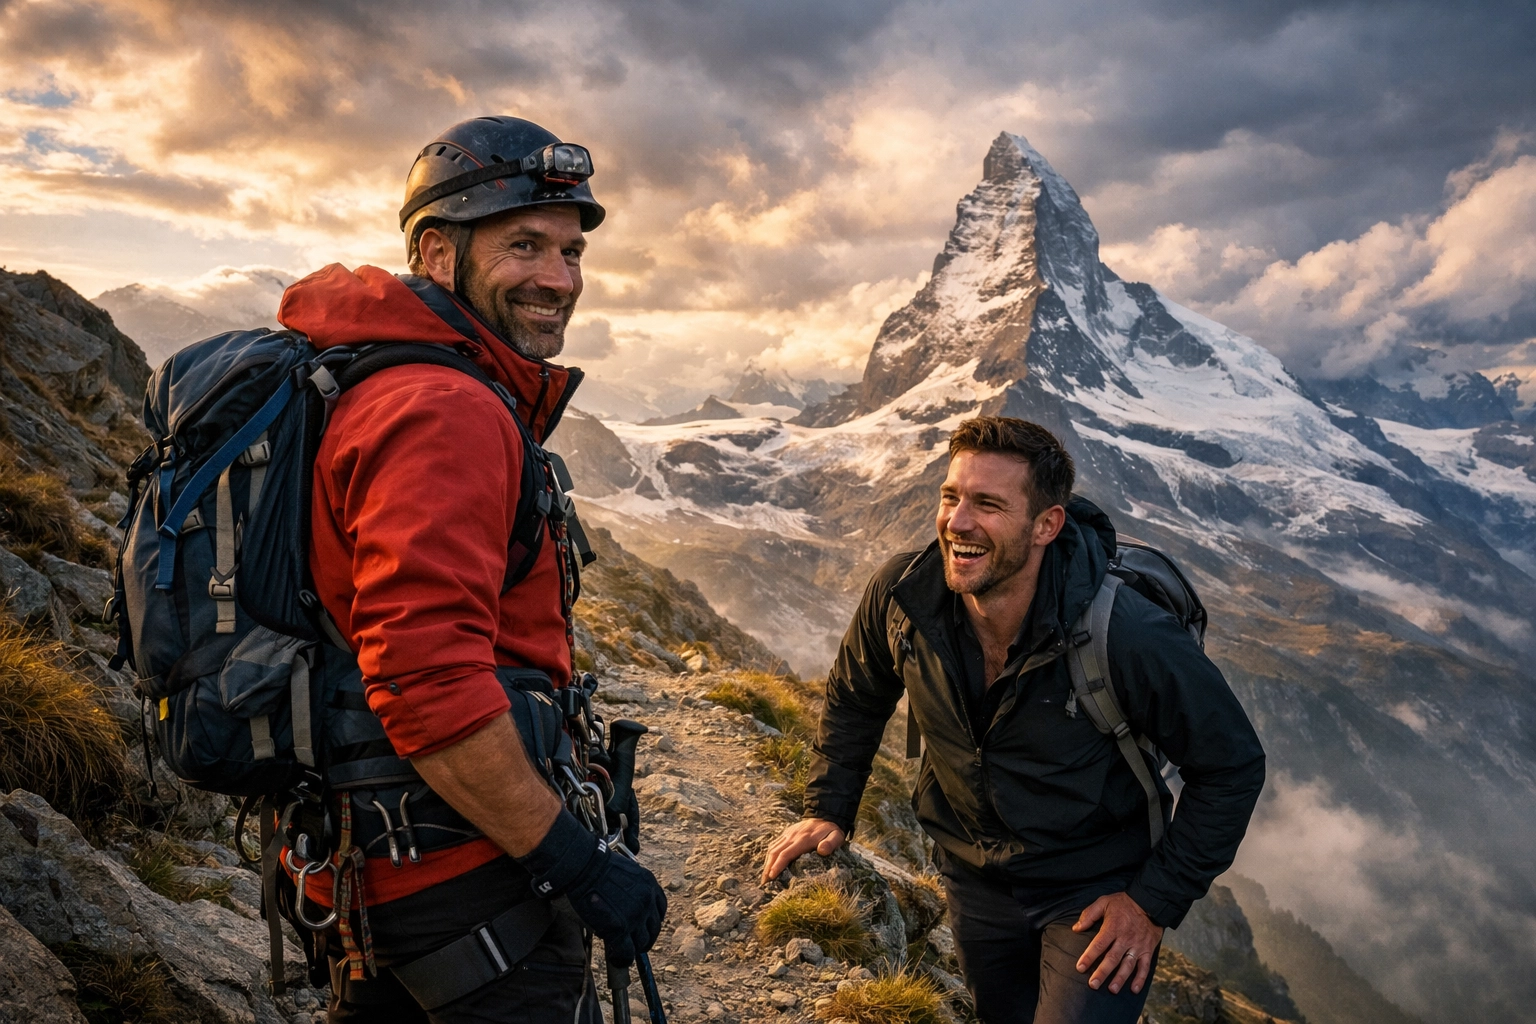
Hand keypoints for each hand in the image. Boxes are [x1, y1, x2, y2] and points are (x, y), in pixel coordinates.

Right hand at [567, 845, 667, 967]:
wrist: (584, 867)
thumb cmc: (597, 867)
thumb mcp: (625, 872)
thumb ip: (632, 890)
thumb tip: (627, 908)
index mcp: (650, 885)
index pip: (660, 909)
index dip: (651, 921)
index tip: (643, 926)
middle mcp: (647, 900)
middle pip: (654, 929)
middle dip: (644, 938)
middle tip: (634, 943)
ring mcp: (636, 915)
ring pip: (642, 942)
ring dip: (633, 949)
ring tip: (622, 952)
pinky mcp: (620, 928)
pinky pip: (627, 952)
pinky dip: (622, 959)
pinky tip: (617, 959)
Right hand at [760, 818, 845, 883]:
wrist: (826, 815)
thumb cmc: (831, 831)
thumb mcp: (836, 836)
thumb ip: (830, 843)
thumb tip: (822, 851)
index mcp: (803, 839)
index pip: (786, 853)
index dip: (777, 866)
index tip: (771, 877)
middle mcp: (792, 836)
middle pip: (775, 852)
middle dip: (768, 868)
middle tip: (764, 883)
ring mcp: (788, 834)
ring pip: (772, 848)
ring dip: (767, 862)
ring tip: (764, 877)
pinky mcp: (787, 833)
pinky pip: (775, 844)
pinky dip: (770, 855)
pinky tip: (769, 864)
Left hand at [1072, 892, 1162, 994]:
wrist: (1149, 901)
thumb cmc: (1123, 903)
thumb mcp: (1104, 902)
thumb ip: (1089, 915)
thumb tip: (1076, 928)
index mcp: (1113, 927)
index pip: (1099, 944)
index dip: (1089, 956)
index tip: (1080, 967)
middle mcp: (1125, 939)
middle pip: (1112, 958)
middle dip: (1102, 972)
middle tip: (1093, 984)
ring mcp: (1138, 946)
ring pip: (1128, 965)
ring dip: (1120, 978)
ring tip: (1112, 989)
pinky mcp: (1148, 950)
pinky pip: (1145, 966)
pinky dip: (1140, 978)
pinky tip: (1134, 989)